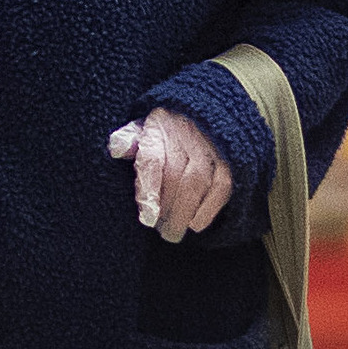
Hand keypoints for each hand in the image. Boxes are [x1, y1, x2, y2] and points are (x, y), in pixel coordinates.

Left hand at [104, 110, 232, 242]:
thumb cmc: (169, 128)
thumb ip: (129, 139)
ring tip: (173, 233)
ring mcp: (210, 145)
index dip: (148, 189)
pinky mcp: (231, 159)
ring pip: (198, 181)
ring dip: (184, 213)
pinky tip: (196, 225)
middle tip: (160, 231)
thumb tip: (116, 148)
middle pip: (175, 174)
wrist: (206, 115)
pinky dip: (209, 209)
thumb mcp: (144, 127)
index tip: (147, 217)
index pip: (152, 158)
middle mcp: (186, 132)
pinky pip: (222, 186)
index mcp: (160, 125)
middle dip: (167, 209)